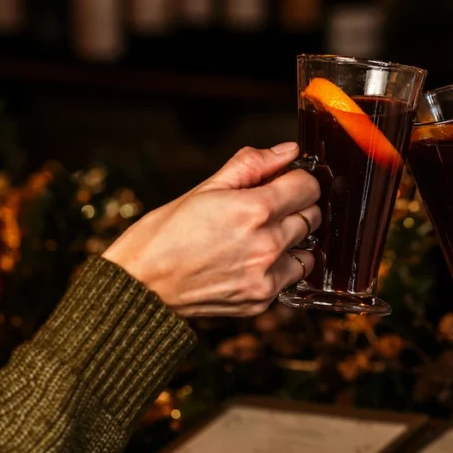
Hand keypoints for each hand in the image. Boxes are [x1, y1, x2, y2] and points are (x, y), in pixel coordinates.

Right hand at [103, 143, 320, 317]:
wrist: (140, 286)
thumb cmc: (163, 235)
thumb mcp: (204, 189)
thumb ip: (252, 166)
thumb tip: (288, 151)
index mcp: (254, 211)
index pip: (307, 187)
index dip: (297, 180)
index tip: (285, 183)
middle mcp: (267, 246)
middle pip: (312, 217)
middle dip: (296, 208)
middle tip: (268, 210)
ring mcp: (266, 277)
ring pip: (308, 251)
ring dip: (293, 242)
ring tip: (260, 239)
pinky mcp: (261, 301)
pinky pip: (290, 278)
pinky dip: (280, 268)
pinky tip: (251, 262)